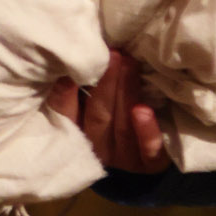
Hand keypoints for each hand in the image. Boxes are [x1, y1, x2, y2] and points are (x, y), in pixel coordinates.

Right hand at [51, 48, 167, 173]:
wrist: (151, 150)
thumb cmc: (117, 110)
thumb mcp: (94, 101)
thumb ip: (85, 83)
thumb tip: (82, 50)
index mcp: (78, 132)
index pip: (65, 114)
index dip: (64, 94)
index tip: (69, 69)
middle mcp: (98, 147)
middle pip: (97, 116)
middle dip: (105, 84)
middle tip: (113, 55)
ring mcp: (124, 157)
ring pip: (122, 128)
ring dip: (126, 94)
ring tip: (129, 64)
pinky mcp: (150, 165)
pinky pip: (149, 152)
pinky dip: (146, 132)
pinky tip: (144, 110)